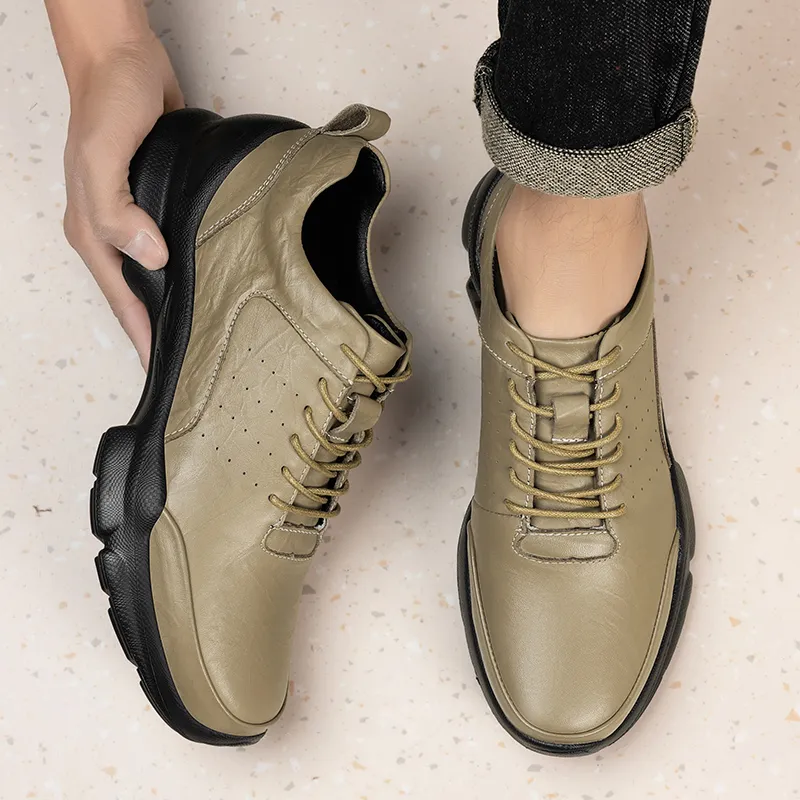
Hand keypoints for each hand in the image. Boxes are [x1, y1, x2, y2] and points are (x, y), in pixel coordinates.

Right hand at [62, 34, 182, 367]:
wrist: (125, 59)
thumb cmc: (106, 104)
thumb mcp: (102, 156)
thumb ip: (117, 210)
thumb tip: (153, 257)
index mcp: (94, 232)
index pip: (122, 301)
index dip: (143, 338)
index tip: (168, 374)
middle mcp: (116, 232)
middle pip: (141, 295)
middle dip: (163, 331)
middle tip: (199, 364)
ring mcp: (141, 218)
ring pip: (162, 274)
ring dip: (182, 301)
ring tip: (212, 332)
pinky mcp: (166, 201)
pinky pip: (181, 245)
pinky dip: (195, 267)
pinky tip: (218, 281)